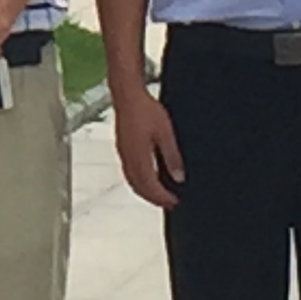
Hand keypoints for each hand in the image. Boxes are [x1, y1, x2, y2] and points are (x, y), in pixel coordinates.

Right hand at [114, 89, 184, 208]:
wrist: (127, 95)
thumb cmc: (145, 110)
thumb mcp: (165, 133)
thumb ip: (172, 157)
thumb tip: (178, 177)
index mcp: (139, 157)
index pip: (150, 186)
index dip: (162, 197)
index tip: (174, 203)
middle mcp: (128, 158)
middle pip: (139, 187)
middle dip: (153, 199)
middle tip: (168, 203)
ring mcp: (123, 153)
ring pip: (132, 181)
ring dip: (145, 191)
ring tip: (158, 195)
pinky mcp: (122, 148)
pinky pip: (128, 172)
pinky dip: (138, 181)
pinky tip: (146, 178)